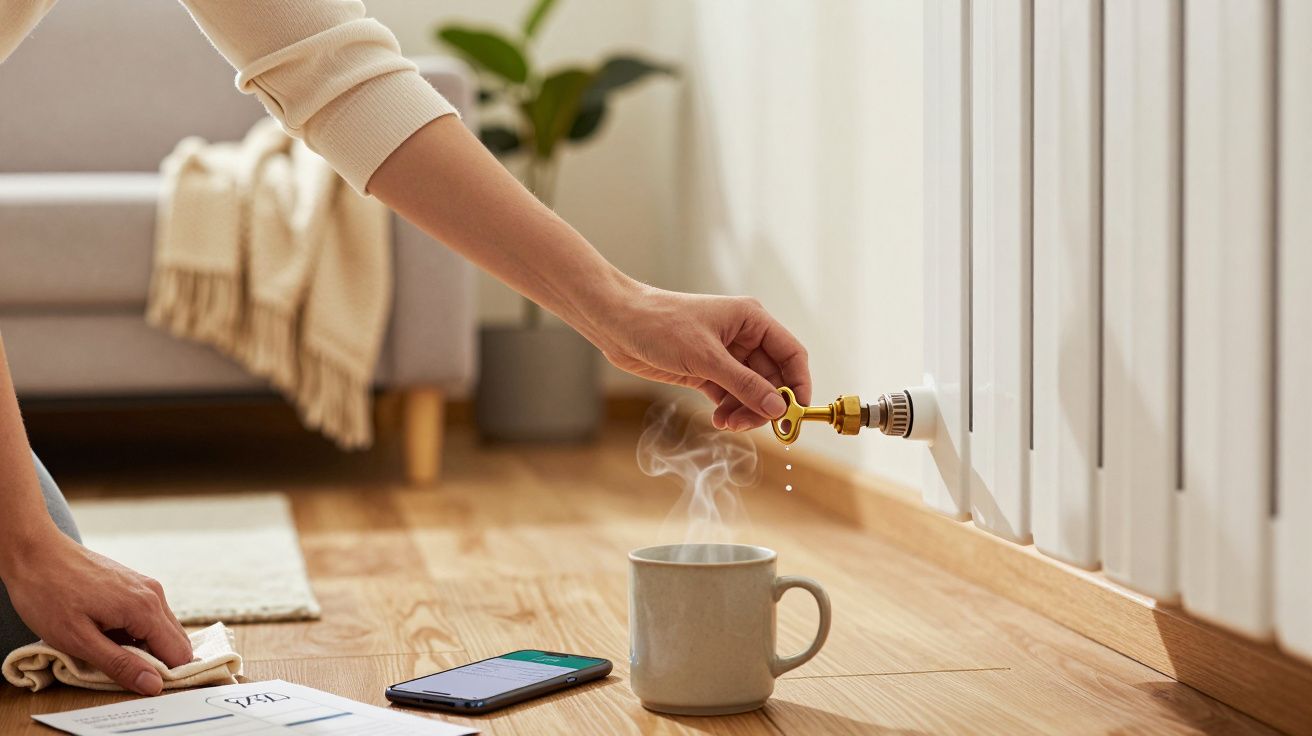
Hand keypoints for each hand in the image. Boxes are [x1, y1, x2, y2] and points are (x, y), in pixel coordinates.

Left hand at [2, 529, 191, 694]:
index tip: (134, 682)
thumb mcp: (79, 641)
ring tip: (106, 647)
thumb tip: (154, 686)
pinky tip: (106, 630)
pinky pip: (150, 616)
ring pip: (163, 629)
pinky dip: (136, 631)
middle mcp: (155, 595)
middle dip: (155, 662)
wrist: (35, 553)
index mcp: (145, 609)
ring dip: (144, 646)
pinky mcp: (137, 583)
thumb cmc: (49, 596)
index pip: (178, 655)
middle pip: (176, 642)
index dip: (162, 675)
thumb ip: (120, 665)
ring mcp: (147, 586)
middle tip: (118, 668)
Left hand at [599, 285, 811, 430]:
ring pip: (750, 391)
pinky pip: (729, 395)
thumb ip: (744, 384)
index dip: (799, 384)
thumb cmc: (661, 325)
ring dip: (745, 411)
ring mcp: (724, 356)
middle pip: (772, 378)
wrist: (618, 323)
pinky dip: (729, 410)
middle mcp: (743, 337)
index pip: (791, 354)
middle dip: (765, 404)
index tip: (797, 413)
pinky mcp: (705, 371)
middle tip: (752, 425)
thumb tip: (778, 408)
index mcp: (752, 320)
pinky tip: (720, 419)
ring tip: (728, 423)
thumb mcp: (706, 357)